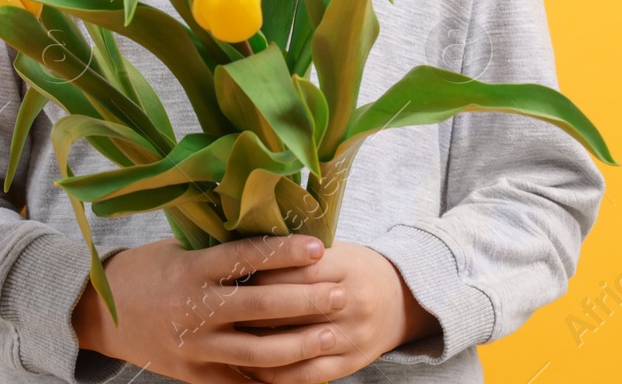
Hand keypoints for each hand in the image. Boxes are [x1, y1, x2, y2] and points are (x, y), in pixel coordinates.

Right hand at [72, 234, 347, 383]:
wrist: (100, 314)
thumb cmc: (147, 270)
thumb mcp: (179, 250)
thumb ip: (221, 248)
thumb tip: (273, 224)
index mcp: (191, 269)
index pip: (245, 257)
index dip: (284, 252)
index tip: (320, 247)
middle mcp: (193, 309)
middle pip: (260, 308)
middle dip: (305, 302)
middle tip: (340, 295)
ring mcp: (193, 347)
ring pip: (256, 353)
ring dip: (299, 346)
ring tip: (331, 336)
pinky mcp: (192, 375)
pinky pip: (239, 382)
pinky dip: (272, 380)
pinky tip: (303, 373)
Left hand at [234, 242, 439, 383]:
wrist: (400, 300)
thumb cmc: (353, 269)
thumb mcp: (334, 250)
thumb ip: (297, 254)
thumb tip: (243, 252)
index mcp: (347, 266)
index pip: (294, 271)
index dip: (260, 273)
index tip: (232, 274)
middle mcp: (353, 301)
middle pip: (290, 308)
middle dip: (250, 310)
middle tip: (221, 308)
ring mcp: (353, 335)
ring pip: (294, 344)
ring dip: (256, 344)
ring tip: (226, 337)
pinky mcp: (351, 363)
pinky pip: (305, 375)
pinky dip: (274, 374)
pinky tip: (250, 366)